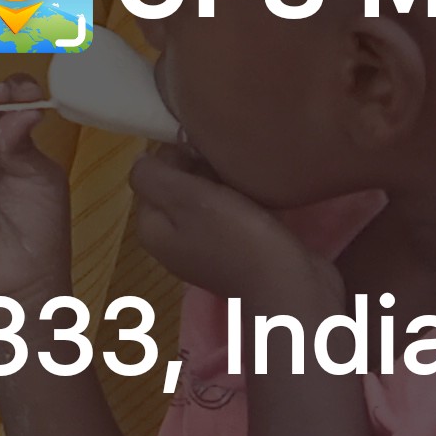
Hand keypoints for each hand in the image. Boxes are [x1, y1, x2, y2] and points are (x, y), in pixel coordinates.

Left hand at [126, 145, 340, 322]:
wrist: (292, 286)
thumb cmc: (237, 238)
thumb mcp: (185, 199)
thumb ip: (153, 176)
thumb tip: (143, 161)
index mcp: (153, 231)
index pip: (150, 177)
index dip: (174, 156)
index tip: (203, 149)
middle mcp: (174, 243)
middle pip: (177, 188)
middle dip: (199, 169)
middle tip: (228, 164)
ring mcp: (207, 251)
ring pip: (207, 200)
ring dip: (224, 184)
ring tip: (245, 174)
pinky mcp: (239, 254)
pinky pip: (232, 216)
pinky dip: (243, 202)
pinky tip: (260, 194)